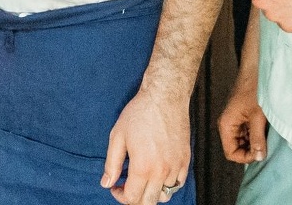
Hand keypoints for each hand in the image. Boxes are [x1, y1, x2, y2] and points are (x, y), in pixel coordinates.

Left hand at [101, 85, 190, 203]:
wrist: (164, 98)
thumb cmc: (139, 114)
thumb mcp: (118, 137)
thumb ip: (112, 164)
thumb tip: (106, 183)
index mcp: (143, 167)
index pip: (132, 198)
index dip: (120, 196)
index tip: (115, 186)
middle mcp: (162, 172)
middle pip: (149, 202)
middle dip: (135, 199)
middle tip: (127, 186)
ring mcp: (176, 167)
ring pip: (165, 195)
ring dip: (151, 192)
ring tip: (142, 179)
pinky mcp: (185, 160)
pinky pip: (178, 184)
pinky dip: (167, 185)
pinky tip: (158, 174)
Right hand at [218, 84, 266, 164]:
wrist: (255, 70)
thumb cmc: (254, 89)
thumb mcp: (258, 117)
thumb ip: (257, 138)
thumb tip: (258, 157)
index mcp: (226, 125)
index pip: (231, 153)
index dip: (245, 157)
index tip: (260, 153)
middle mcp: (228, 124)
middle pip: (236, 148)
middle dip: (251, 150)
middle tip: (266, 145)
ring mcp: (235, 120)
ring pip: (243, 141)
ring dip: (255, 142)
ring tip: (266, 135)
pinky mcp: (242, 116)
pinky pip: (247, 132)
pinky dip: (256, 134)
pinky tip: (265, 129)